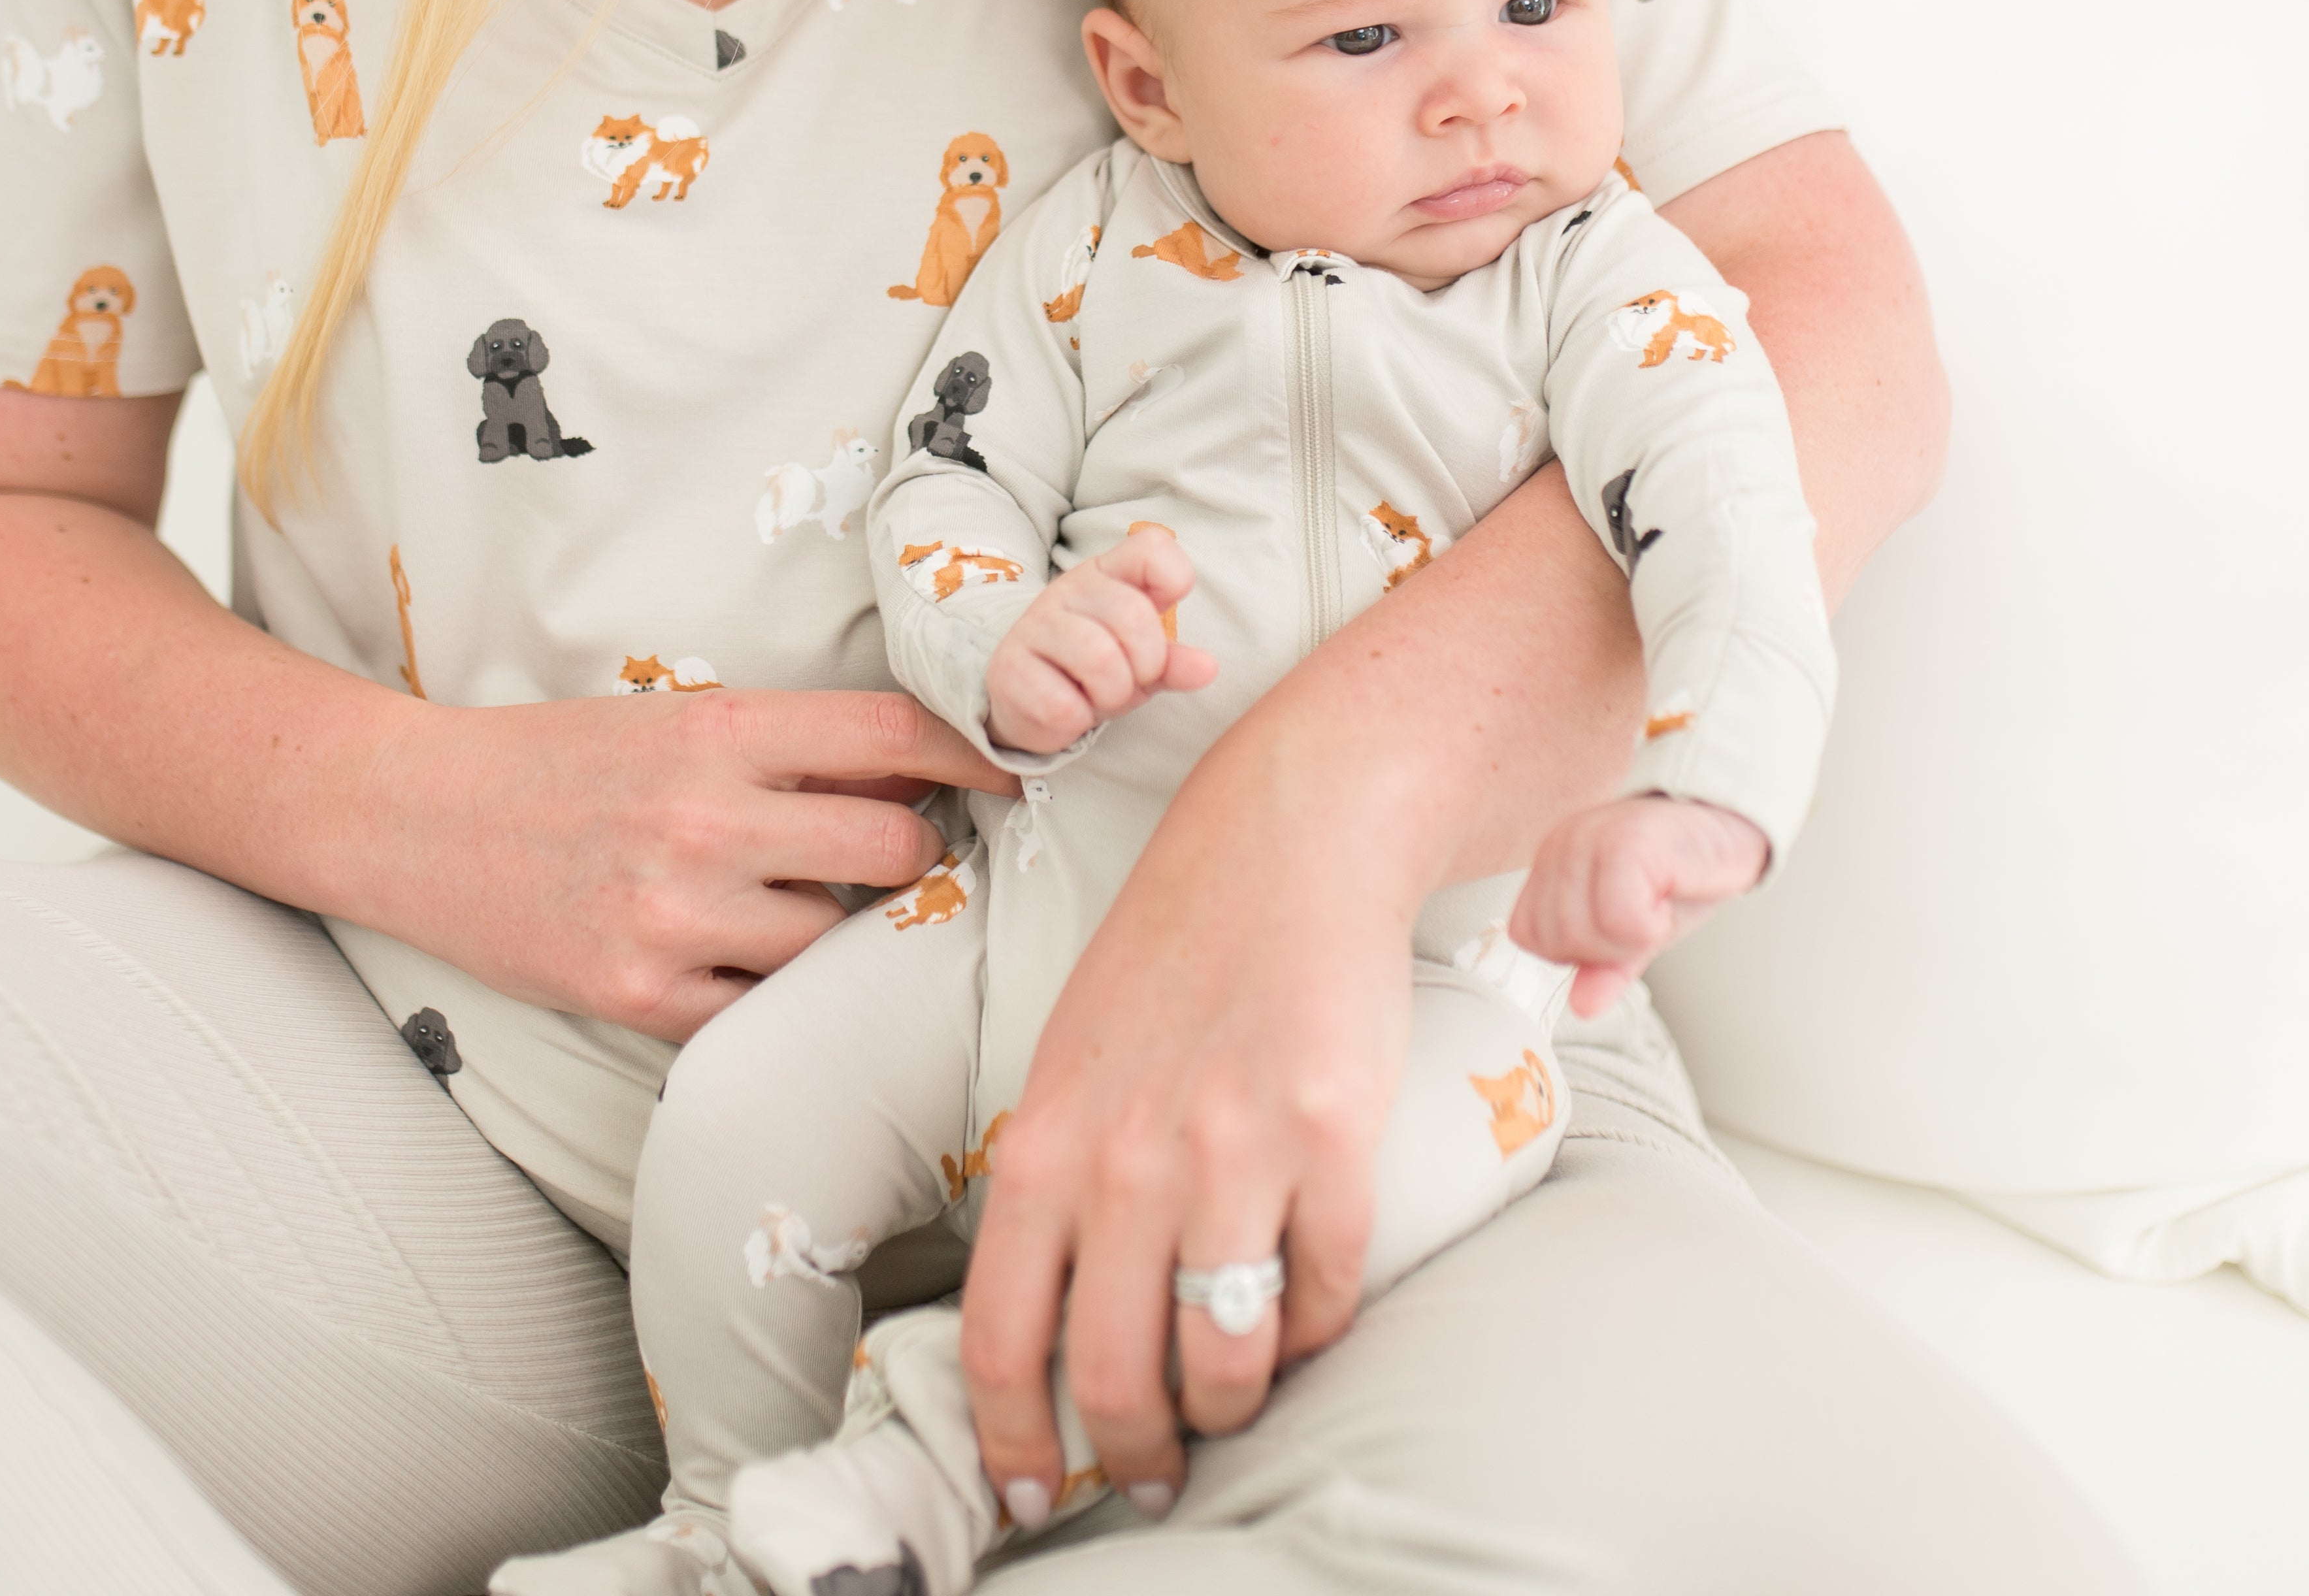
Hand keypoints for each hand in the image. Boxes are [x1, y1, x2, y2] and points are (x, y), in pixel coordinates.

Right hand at [359, 686, 1012, 1039]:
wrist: (418, 817)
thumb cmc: (562, 761)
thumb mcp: (679, 721)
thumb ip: (791, 746)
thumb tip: (918, 769)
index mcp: (723, 730)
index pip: (895, 733)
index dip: (977, 753)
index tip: (1018, 772)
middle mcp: (709, 818)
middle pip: (893, 844)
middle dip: (913, 851)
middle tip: (893, 855)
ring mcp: (676, 913)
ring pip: (835, 938)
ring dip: (837, 929)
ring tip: (788, 906)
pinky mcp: (641, 995)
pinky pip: (761, 1009)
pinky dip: (766, 991)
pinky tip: (741, 961)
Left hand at [959, 719, 1414, 1520]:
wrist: (1285, 842)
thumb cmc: (1173, 948)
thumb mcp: (1072, 1056)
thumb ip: (1060, 1175)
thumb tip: (1058, 1311)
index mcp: (1045, 1140)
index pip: (1002, 1338)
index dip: (1011, 1442)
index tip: (1031, 1492)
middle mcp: (1127, 1162)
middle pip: (1115, 1380)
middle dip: (1133, 1457)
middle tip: (1153, 1475)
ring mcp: (1232, 1155)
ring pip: (1226, 1361)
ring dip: (1231, 1404)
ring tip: (1236, 1395)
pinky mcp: (1332, 1142)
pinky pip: (1323, 1292)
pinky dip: (1317, 1327)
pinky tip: (1309, 1310)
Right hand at [982, 528, 1216, 755]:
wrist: (1028, 701)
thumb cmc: (1095, 671)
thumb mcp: (1141, 660)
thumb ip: (1174, 660)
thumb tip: (1208, 668)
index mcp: (1107, 573)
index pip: (1154, 549)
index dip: (1174, 581)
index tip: (1162, 609)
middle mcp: (1068, 589)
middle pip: (1135, 616)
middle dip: (1146, 665)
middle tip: (1131, 678)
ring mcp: (1034, 625)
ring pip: (1101, 661)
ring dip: (1112, 695)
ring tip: (1099, 695)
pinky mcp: (1009, 668)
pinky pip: (1065, 704)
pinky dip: (1077, 719)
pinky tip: (1067, 709)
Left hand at [1508, 793, 1767, 1016]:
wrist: (1728, 828)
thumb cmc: (1679, 872)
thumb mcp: (1634, 929)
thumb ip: (1602, 966)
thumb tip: (1580, 1006)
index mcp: (1552, 863)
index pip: (1527, 935)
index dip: (1574, 953)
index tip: (1616, 932)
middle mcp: (1562, 846)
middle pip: (1556, 940)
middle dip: (1607, 949)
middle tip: (1644, 918)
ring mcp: (1588, 840)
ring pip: (1585, 933)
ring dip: (1632, 938)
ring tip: (1656, 905)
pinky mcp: (1624, 842)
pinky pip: (1621, 920)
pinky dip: (1652, 925)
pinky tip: (1667, 898)